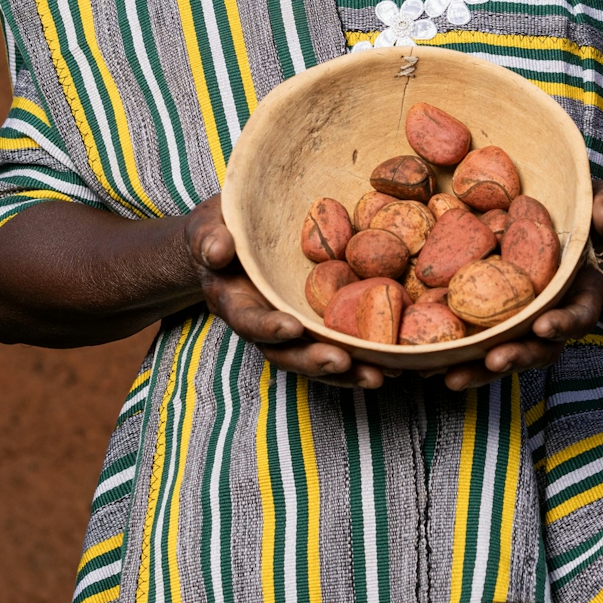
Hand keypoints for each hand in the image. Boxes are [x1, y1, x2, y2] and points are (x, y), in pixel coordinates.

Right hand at [186, 196, 386, 389]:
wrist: (235, 238)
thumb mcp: (208, 227)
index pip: (249, 320)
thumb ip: (208, 238)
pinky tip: (394, 363)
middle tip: (343, 362)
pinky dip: (363, 356)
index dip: (268, 328)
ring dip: (347, 371)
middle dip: (315, 360)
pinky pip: (339, 344)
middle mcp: (264, 324)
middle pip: (287, 353)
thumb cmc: (222, 230)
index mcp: (235, 302)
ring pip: (316, 357)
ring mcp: (292, 328)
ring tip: (378, 375)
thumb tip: (217, 250)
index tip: (291, 328)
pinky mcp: (317, 323)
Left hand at [440, 182, 602, 392]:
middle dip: (517, 357)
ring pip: (504, 353)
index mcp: (584, 293)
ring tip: (451, 377)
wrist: (564, 227)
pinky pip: (476, 340)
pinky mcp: (495, 318)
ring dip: (479, 368)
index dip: (565, 324)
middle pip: (539, 348)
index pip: (580, 315)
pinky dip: (455, 352)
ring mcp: (523, 321)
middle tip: (493, 361)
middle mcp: (554, 316)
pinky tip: (425, 361)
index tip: (544, 326)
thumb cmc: (587, 214)